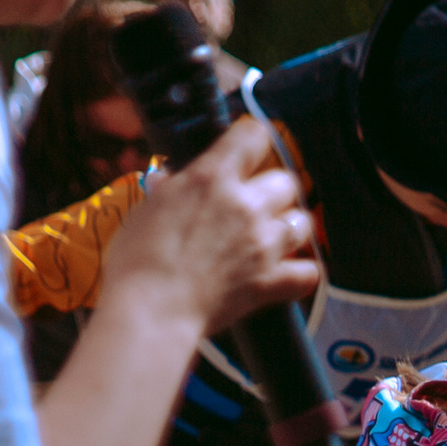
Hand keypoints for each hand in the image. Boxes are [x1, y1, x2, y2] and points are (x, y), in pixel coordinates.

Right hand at [101, 116, 320, 336]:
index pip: (253, 135)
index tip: (245, 149)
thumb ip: (170, 191)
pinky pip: (309, 272)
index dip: (251, 140)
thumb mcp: (146, 210)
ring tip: (273, 236)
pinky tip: (289, 272)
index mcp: (211, 178)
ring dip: (290, 226)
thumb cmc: (137, 262)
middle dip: (273, 189)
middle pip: (286, 180)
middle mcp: (245, 205)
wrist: (152, 310)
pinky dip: (302, 272)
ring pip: (303, 222)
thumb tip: (171, 181)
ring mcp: (263, 244)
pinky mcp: (270, 282)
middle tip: (255, 203)